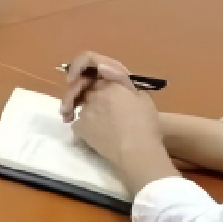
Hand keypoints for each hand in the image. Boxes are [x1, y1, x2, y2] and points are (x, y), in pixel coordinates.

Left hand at [61, 51, 164, 171]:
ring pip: (81, 107)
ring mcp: (84, 110)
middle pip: (85, 90)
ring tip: (99, 125)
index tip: (87, 81)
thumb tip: (115, 82)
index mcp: (110, 84)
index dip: (91, 76)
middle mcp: (94, 94)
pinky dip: (85, 128)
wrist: (136, 150)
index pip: (94, 71)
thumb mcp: (142, 97)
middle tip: (95, 107)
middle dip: (86, 95)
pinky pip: (78, 123)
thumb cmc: (145, 124)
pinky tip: (97, 136)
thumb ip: (126, 85)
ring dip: (88, 112)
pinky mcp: (79, 126)